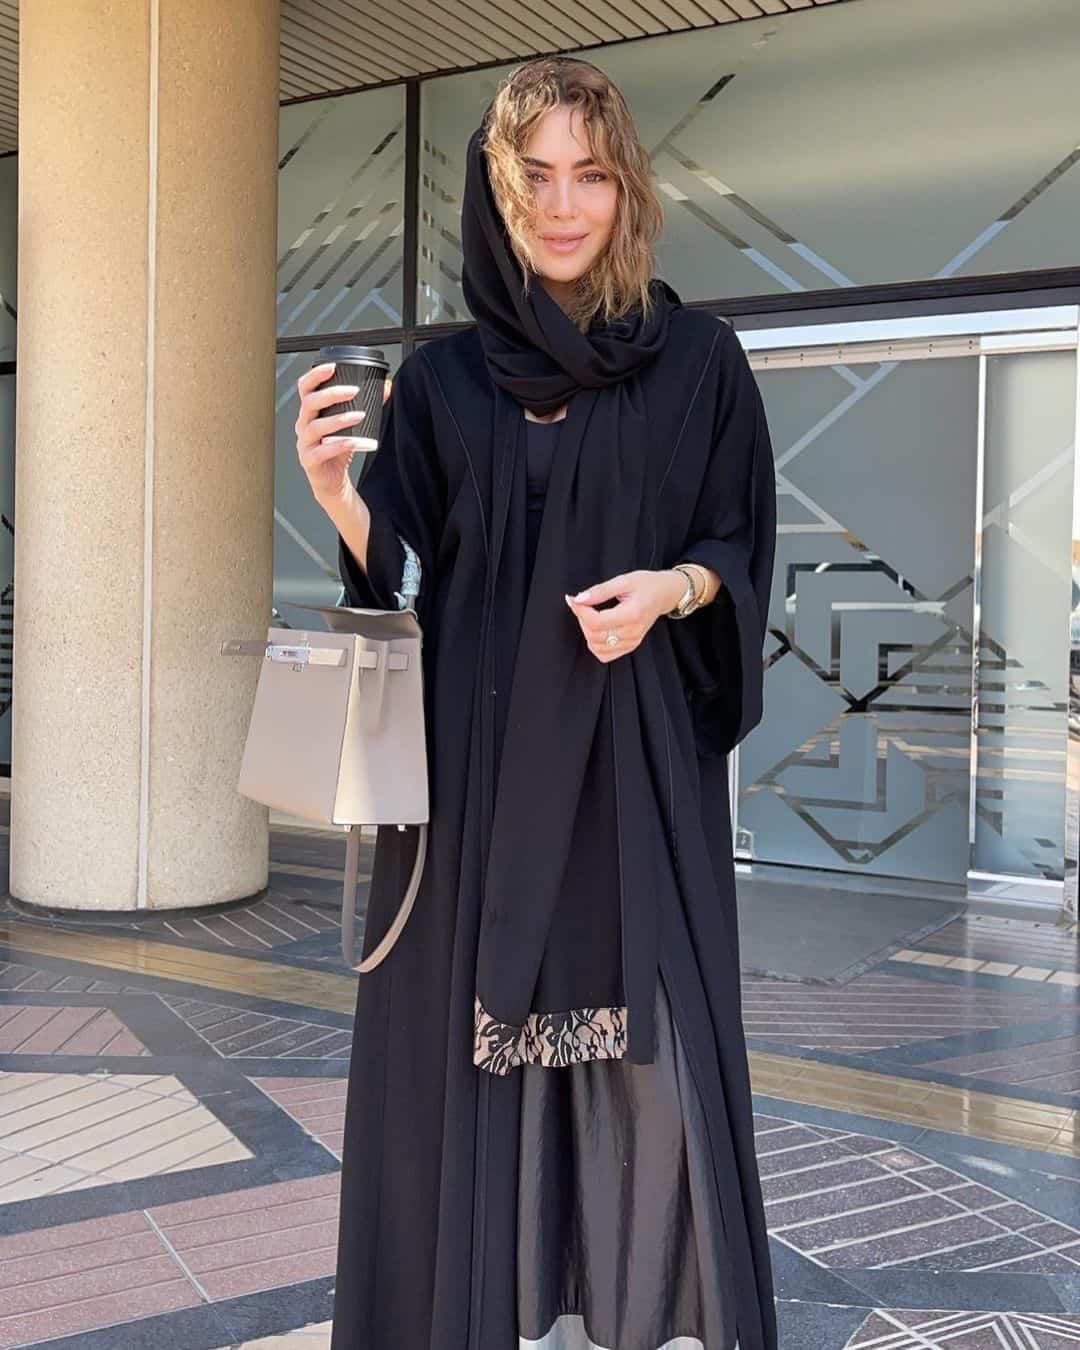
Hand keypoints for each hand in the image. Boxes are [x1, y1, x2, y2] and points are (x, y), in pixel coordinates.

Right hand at [295, 363, 391, 503]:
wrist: (332, 480)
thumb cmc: (337, 450)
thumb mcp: (350, 426)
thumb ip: (364, 405)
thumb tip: (386, 388)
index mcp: (310, 412)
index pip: (305, 388)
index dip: (316, 375)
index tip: (333, 367)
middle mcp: (303, 425)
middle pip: (309, 403)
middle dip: (331, 394)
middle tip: (353, 391)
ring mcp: (304, 443)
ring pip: (316, 427)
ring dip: (339, 419)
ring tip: (359, 415)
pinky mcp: (310, 460)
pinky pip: (323, 451)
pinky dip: (340, 444)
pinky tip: (355, 441)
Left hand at [564, 570, 685, 662]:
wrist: (664, 594)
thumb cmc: (646, 585)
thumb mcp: (623, 580)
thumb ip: (600, 591)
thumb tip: (579, 599)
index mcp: (632, 614)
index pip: (596, 622)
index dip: (580, 611)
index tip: (573, 599)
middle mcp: (632, 632)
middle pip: (594, 635)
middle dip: (582, 619)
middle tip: (584, 603)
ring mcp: (632, 642)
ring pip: (596, 647)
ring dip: (587, 631)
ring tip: (592, 614)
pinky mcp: (630, 647)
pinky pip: (604, 655)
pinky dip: (595, 644)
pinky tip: (598, 629)